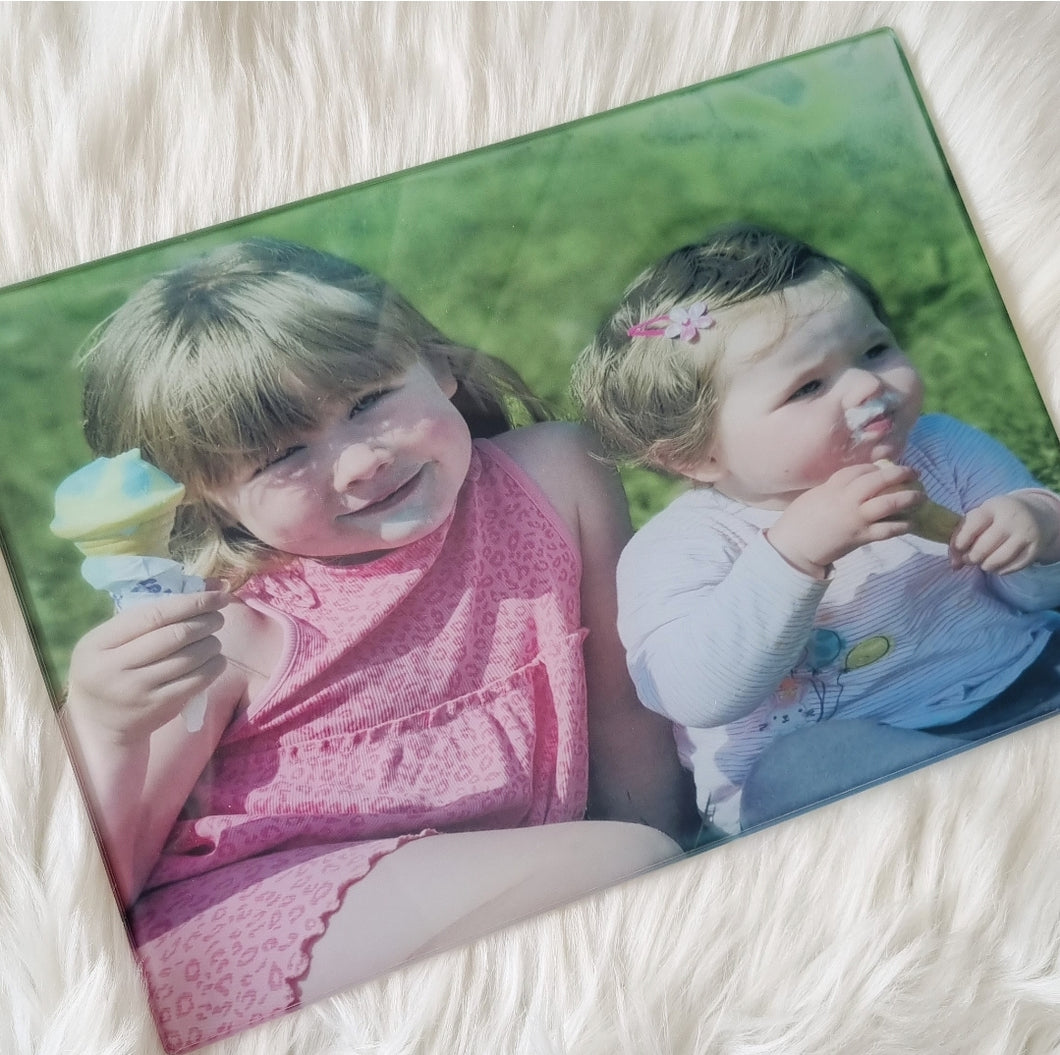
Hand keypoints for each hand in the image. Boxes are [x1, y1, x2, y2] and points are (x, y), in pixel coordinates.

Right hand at [66, 589, 229, 744]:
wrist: (99, 723)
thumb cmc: (111, 668)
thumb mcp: (113, 640)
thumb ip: (151, 613)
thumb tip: (212, 585)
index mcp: (98, 643)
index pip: (153, 615)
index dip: (191, 602)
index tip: (216, 595)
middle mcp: (114, 667)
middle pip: (175, 635)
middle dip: (205, 622)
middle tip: (219, 616)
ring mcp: (136, 690)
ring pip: (189, 658)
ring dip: (212, 643)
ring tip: (215, 638)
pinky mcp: (158, 707)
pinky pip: (196, 681)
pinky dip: (214, 666)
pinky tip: (217, 659)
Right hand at [766, 462, 924, 576]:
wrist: (794, 547)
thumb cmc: (799, 520)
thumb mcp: (815, 496)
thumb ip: (834, 488)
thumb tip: (854, 485)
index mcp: (833, 486)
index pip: (860, 470)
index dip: (876, 467)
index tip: (884, 468)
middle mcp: (847, 499)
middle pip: (878, 481)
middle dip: (899, 474)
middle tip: (913, 472)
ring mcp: (856, 518)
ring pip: (888, 503)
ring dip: (908, 498)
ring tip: (921, 496)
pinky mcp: (861, 537)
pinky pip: (887, 529)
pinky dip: (902, 525)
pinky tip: (911, 522)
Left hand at [950, 491, 1059, 573]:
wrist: (1035, 515)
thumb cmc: (997, 518)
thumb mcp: (980, 518)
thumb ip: (962, 536)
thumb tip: (954, 565)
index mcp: (993, 507)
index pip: (973, 525)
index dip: (961, 540)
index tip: (959, 548)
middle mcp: (1011, 519)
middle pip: (984, 547)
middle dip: (972, 558)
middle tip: (970, 559)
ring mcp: (1025, 533)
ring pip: (999, 559)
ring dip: (986, 566)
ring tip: (983, 563)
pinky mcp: (1036, 548)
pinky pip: (1014, 567)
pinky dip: (1001, 570)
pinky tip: (997, 566)